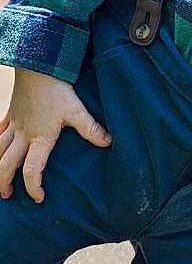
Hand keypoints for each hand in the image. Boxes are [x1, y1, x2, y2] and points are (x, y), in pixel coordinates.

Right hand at [0, 68, 111, 203]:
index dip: (34, 187)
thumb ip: (91, 128)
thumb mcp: (76, 110)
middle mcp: (23, 134)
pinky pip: (0, 128)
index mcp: (40, 138)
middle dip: (4, 182)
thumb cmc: (56, 88)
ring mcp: (15, 123)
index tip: (39, 198)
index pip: (32, 170)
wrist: (38, 65)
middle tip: (8, 195)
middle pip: (6, 164)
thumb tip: (108, 142)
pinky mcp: (12, 111)